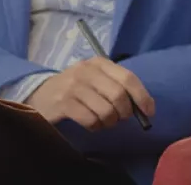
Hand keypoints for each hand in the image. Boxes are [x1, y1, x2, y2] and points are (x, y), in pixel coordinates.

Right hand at [27, 57, 154, 130]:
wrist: (40, 94)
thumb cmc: (76, 88)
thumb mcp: (96, 79)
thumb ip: (118, 87)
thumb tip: (145, 107)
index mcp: (99, 63)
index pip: (128, 78)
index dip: (142, 96)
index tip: (149, 112)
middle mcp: (86, 71)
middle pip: (119, 96)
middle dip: (125, 113)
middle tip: (120, 118)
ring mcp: (73, 86)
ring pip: (106, 111)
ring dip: (109, 122)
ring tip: (103, 121)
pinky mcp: (63, 103)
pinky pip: (91, 120)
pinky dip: (95, 127)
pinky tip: (91, 124)